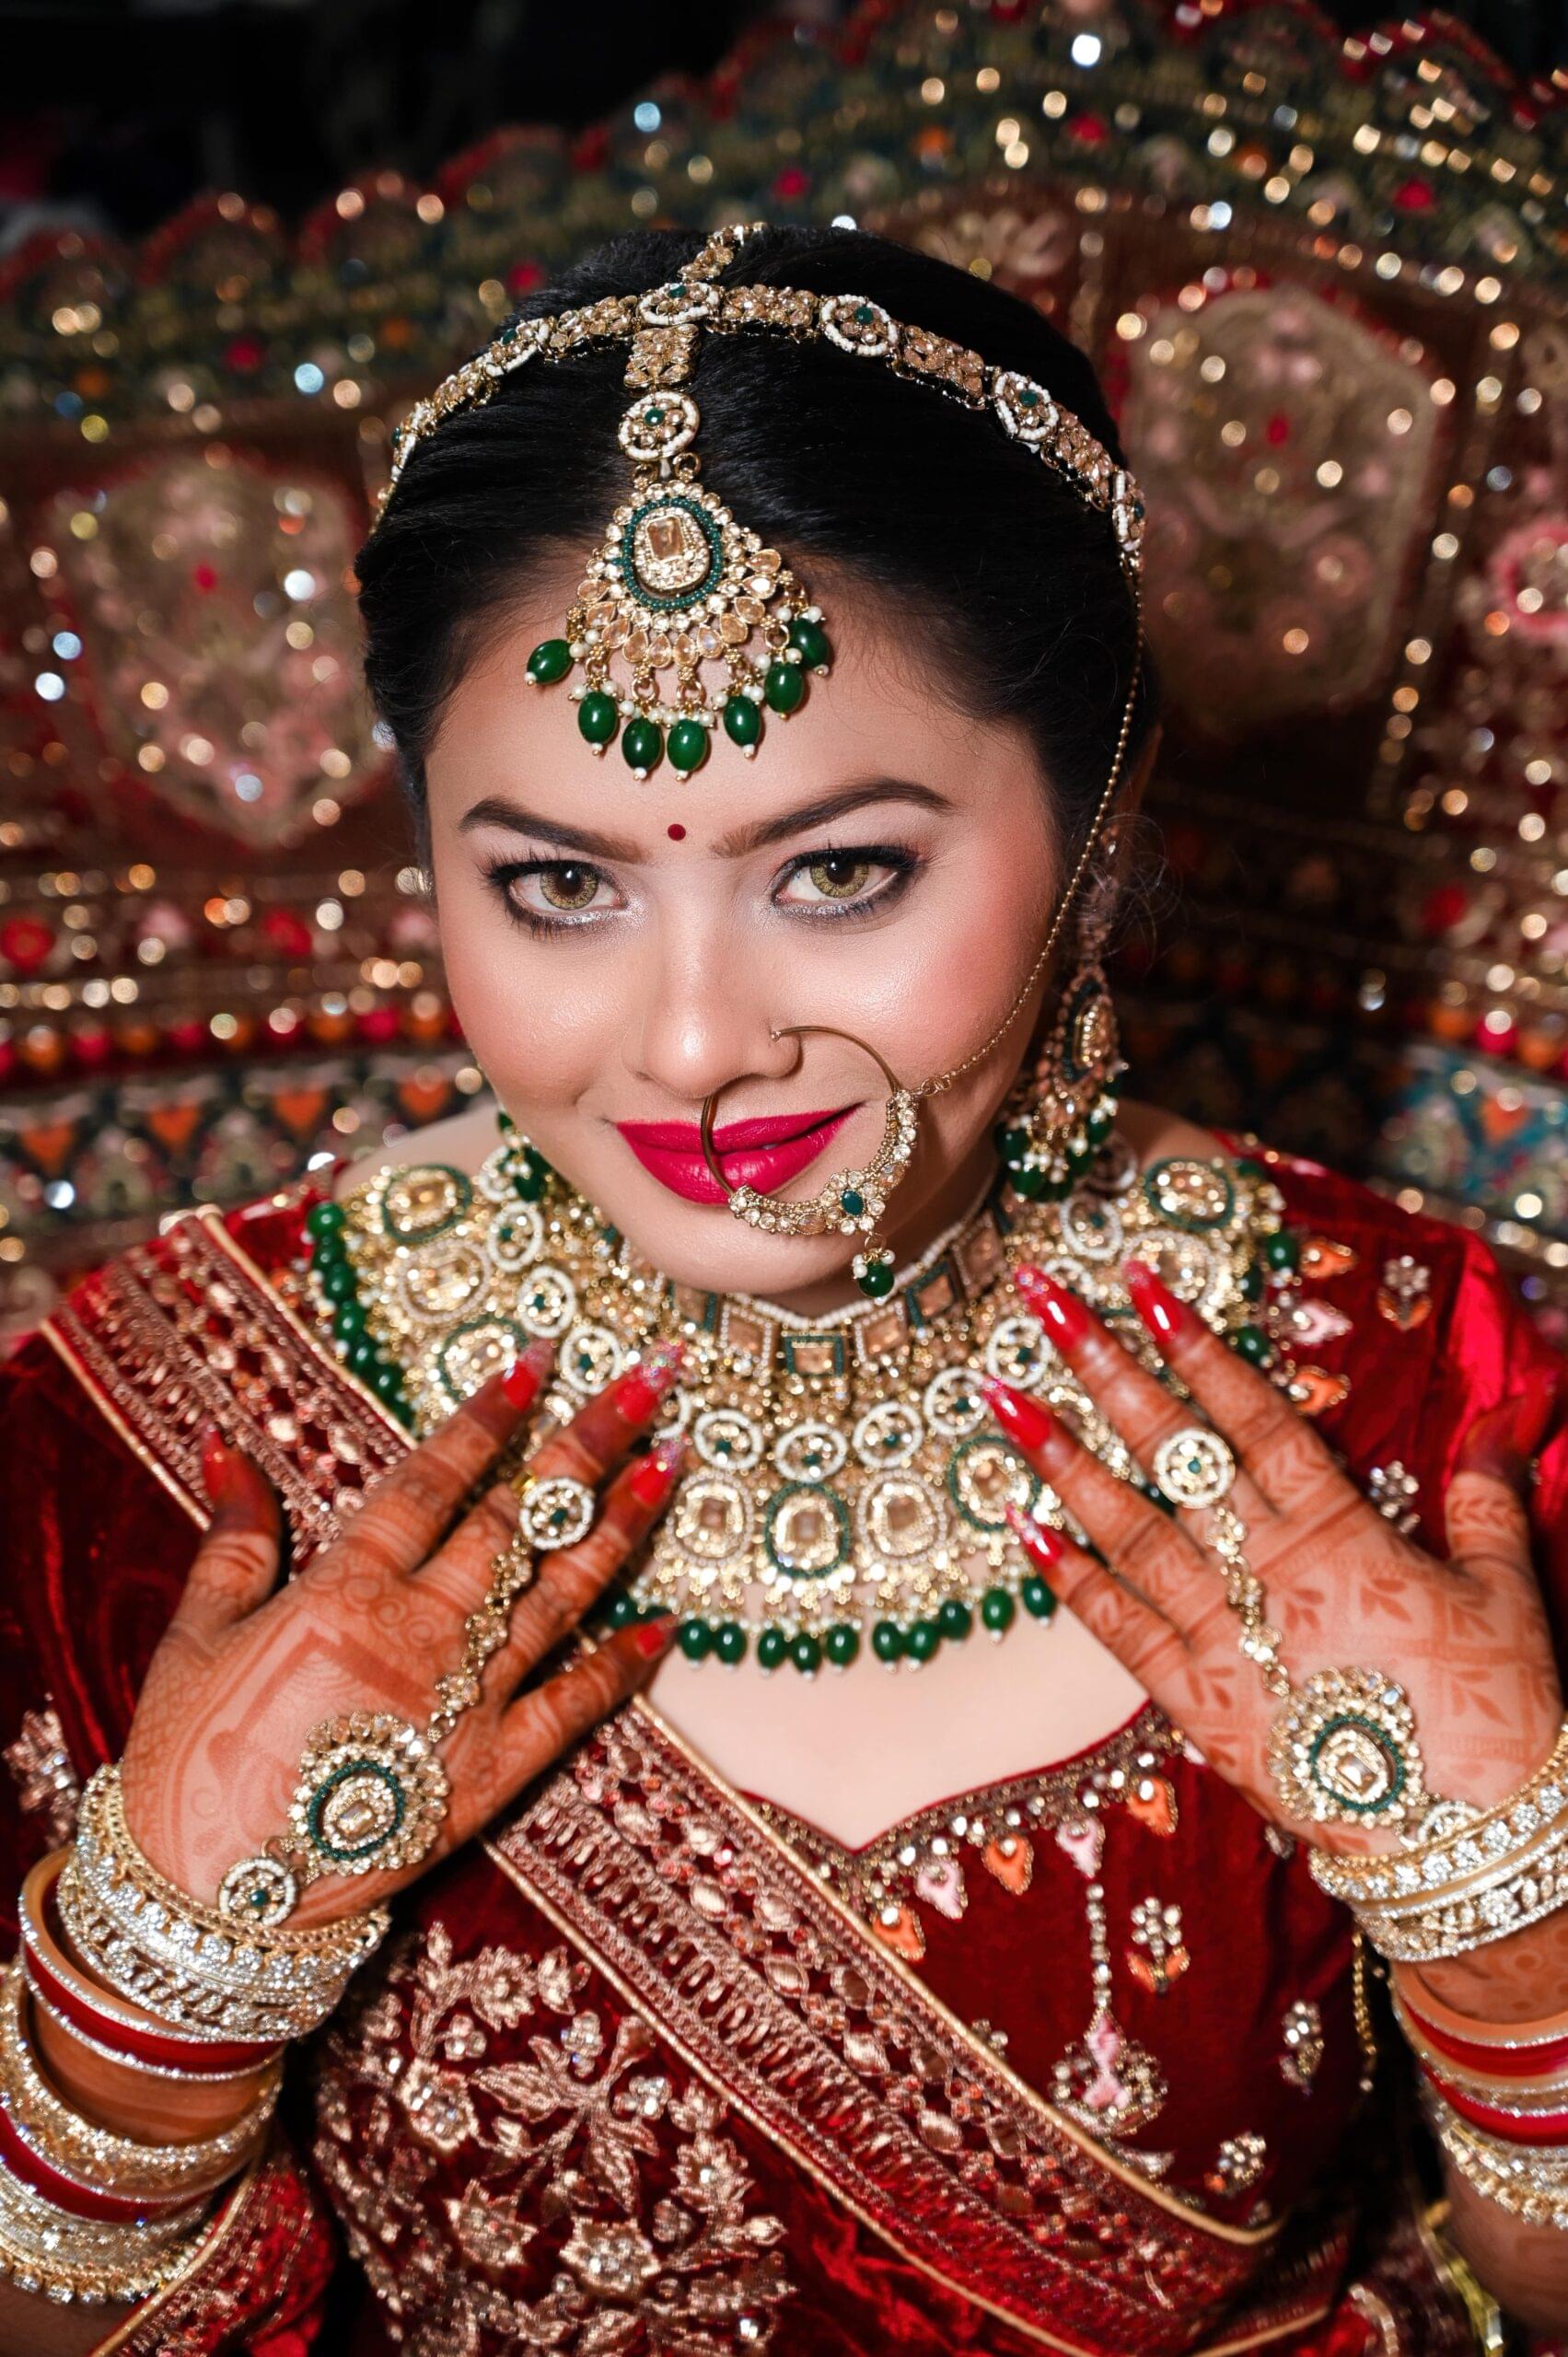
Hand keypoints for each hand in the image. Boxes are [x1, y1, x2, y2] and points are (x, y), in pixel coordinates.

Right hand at [119, 1341, 685, 1920]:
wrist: (209, 1901)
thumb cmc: (188, 1761)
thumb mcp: (193, 1635)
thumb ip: (231, 1537)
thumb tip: (229, 1445)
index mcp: (343, 1591)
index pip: (433, 1480)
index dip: (489, 1416)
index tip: (540, 1357)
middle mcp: (419, 1633)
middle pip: (520, 1519)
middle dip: (590, 1440)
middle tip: (652, 1378)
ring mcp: (465, 1703)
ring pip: (562, 1595)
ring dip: (623, 1525)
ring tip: (673, 1460)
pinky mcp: (492, 1775)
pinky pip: (574, 1708)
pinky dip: (623, 1664)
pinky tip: (668, 1622)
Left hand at [981, 1261, 1562, 1854]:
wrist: (1468, 1845)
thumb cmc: (1496, 1715)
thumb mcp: (1504, 1590)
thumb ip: (1487, 1493)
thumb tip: (1507, 1410)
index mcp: (1339, 1534)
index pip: (1254, 1417)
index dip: (1197, 1346)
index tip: (1141, 1282)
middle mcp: (1266, 1572)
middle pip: (1174, 1452)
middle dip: (1104, 1370)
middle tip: (1041, 1301)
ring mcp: (1223, 1639)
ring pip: (1129, 1529)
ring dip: (1060, 1459)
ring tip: (1002, 1395)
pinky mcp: (1198, 1707)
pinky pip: (1119, 1632)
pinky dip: (1068, 1579)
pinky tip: (1019, 1526)